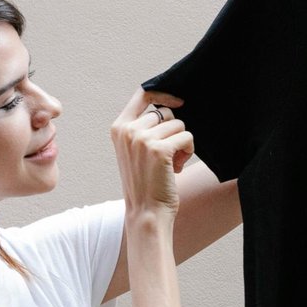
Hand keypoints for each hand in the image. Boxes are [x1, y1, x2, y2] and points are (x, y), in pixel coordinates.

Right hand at [110, 88, 193, 215]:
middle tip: (168, 155)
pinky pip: (186, 137)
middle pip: (164, 112)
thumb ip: (143, 127)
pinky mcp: (160, 149)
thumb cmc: (144, 182)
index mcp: (119, 128)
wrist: (146, 212)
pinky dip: (188, 151)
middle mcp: (128, 130)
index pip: (142, 94)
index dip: (163, 94)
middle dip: (173, 131)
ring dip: (181, 143)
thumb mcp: (134, 150)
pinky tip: (176, 168)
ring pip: (178, 125)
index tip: (178, 102)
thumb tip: (169, 106)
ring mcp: (143, 139)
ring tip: (171, 164)